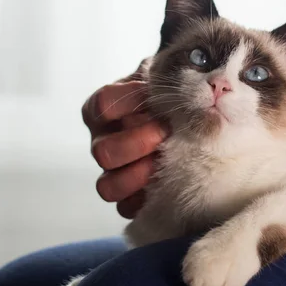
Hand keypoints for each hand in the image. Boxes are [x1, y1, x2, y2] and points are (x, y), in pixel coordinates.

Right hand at [82, 60, 168, 218]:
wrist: (181, 110)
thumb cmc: (167, 92)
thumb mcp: (162, 77)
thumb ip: (163, 78)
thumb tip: (184, 79)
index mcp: (103, 110)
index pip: (102, 106)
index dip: (127, 103)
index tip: (152, 99)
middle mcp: (101, 141)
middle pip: (104, 152)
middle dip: (138, 143)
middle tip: (165, 132)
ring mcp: (112, 171)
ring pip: (107, 186)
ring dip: (139, 176)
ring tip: (164, 162)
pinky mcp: (126, 195)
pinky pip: (124, 208)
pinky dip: (143, 200)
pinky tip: (164, 186)